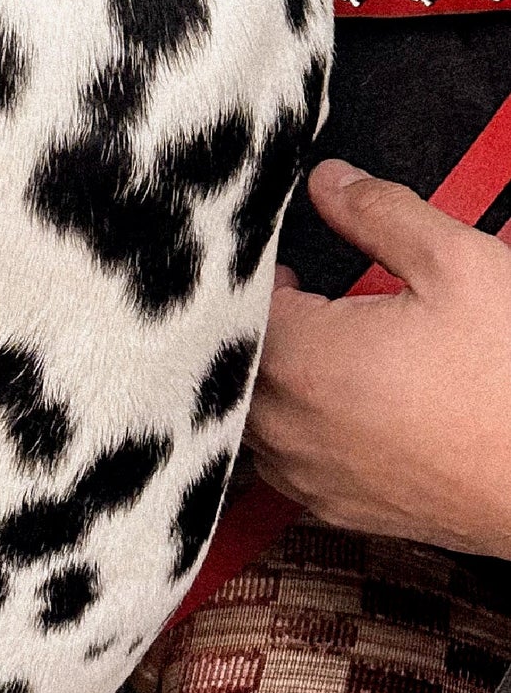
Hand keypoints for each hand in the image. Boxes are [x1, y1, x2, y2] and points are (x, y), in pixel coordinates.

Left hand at [245, 159, 510, 557]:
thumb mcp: (459, 267)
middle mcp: (288, 429)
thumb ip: (380, 212)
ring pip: (251, 413)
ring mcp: (310, 476)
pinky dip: (296, 425)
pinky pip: (285, 460)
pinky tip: (341, 401)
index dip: (255, 270)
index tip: (281, 258)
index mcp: (301, 363)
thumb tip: (331, 183)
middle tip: (299, 294)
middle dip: (256, 321)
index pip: (236, 302)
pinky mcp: (340, 510)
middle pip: (232, 359)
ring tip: (321, 343)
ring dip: (271, 375)